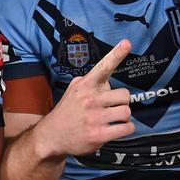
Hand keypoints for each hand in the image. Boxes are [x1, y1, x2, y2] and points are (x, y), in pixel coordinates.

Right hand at [33, 40, 135, 157]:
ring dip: (123, 116)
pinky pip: (127, 128)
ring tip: (112, 119)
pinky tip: (117, 128)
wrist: (52, 135)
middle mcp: (91, 99)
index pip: (104, 67)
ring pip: (127, 112)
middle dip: (121, 102)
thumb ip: (90, 81)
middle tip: (112, 107)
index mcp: (85, 85)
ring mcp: (95, 118)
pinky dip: (126, 129)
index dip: (117, 54)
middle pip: (125, 95)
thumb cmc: (67, 111)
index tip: (127, 43)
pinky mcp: (99, 135)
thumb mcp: (74, 89)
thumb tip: (107, 73)